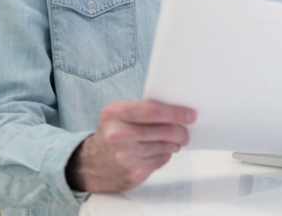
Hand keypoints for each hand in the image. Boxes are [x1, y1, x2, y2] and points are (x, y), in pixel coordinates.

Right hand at [66, 100, 195, 192]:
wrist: (90, 164)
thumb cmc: (110, 134)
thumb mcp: (117, 114)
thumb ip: (142, 109)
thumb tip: (176, 109)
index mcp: (115, 113)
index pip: (153, 111)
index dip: (176, 112)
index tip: (190, 115)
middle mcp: (118, 134)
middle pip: (163, 130)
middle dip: (181, 131)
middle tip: (187, 131)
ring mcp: (126, 155)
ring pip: (166, 146)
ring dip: (175, 143)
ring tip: (174, 141)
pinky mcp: (134, 172)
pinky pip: (161, 160)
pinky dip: (165, 155)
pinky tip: (160, 151)